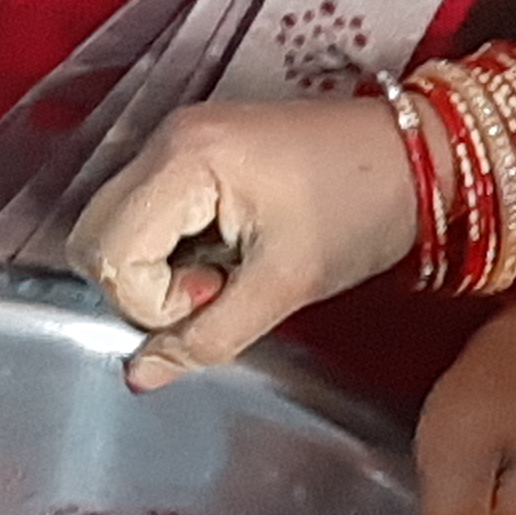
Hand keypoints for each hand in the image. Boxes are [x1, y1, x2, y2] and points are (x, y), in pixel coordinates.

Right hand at [72, 95, 419, 390]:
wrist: (419, 153)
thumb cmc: (360, 209)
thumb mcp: (286, 284)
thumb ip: (207, 337)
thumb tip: (138, 376)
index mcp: (184, 159)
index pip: (112, 253)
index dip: (155, 300)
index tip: (220, 293)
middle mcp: (166, 138)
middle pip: (96, 237)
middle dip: (144, 286)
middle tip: (217, 291)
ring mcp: (177, 139)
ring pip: (117, 227)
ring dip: (158, 269)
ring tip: (226, 271)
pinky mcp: (194, 150)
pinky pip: (148, 212)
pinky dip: (172, 248)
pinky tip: (227, 252)